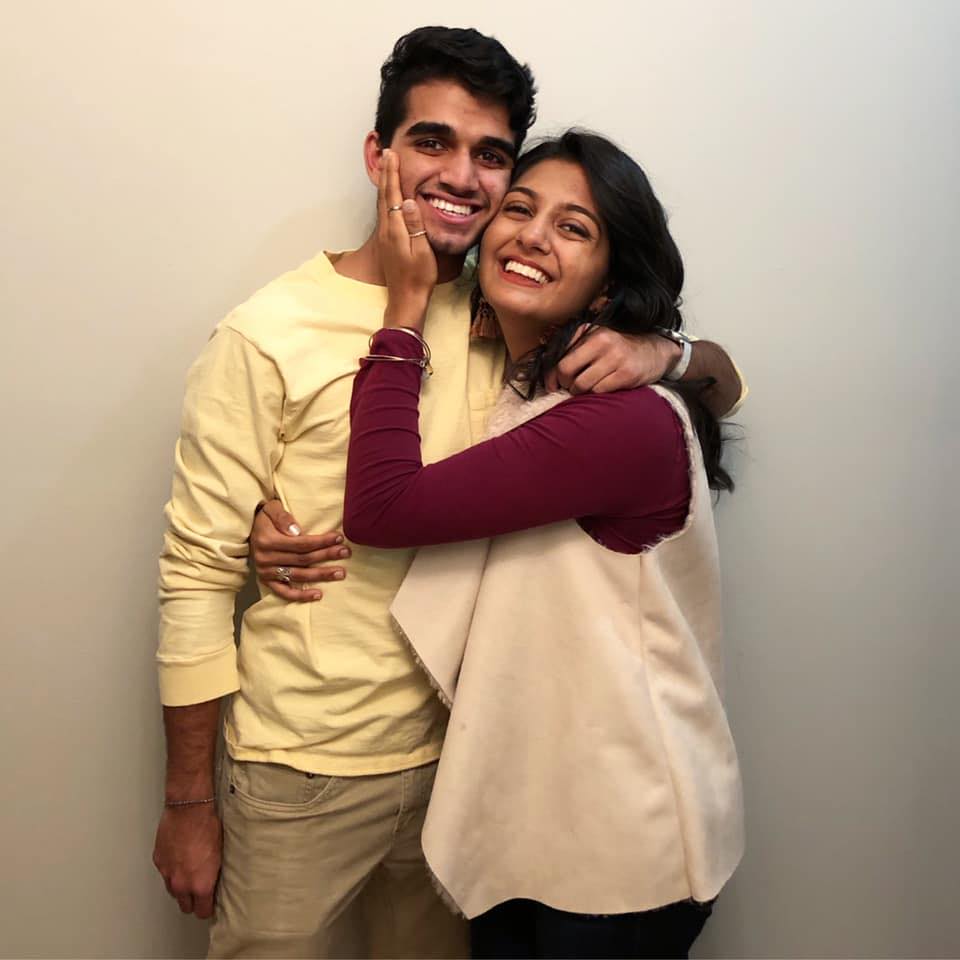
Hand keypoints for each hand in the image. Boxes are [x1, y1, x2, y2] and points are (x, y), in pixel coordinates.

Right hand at [153, 804, 221, 918]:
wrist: (188, 810)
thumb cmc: (207, 827)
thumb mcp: (219, 854)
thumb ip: (212, 875)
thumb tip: (211, 881)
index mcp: (200, 884)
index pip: (202, 911)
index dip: (207, 909)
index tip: (209, 905)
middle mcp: (182, 883)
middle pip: (185, 906)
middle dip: (192, 902)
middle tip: (199, 893)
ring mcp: (168, 874)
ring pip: (173, 892)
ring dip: (180, 887)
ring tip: (189, 874)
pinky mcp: (159, 862)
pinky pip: (165, 874)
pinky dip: (171, 870)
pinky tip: (179, 859)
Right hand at [251, 500, 349, 601]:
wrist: (247, 528)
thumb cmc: (265, 517)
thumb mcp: (272, 508)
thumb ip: (283, 517)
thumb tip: (297, 531)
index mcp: (267, 541)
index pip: (301, 543)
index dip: (321, 542)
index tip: (339, 538)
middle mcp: (265, 558)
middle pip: (303, 559)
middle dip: (326, 556)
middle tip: (345, 553)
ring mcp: (265, 571)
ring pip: (298, 575)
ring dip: (320, 575)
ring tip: (340, 573)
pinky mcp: (266, 581)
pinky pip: (284, 592)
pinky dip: (301, 595)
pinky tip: (318, 595)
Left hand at [376, 149, 436, 328]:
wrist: (405, 299)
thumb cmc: (419, 278)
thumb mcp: (422, 252)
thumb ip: (415, 226)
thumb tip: (408, 200)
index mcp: (395, 230)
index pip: (393, 195)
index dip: (393, 174)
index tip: (393, 155)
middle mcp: (386, 231)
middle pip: (383, 195)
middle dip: (385, 173)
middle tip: (386, 152)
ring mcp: (385, 236)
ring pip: (381, 203)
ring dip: (383, 183)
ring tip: (385, 167)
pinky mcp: (386, 242)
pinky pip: (384, 212)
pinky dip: (385, 197)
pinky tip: (388, 194)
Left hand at [545, 326, 681, 393]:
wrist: (657, 351)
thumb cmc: (621, 348)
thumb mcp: (600, 337)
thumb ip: (576, 344)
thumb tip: (550, 368)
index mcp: (592, 333)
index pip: (561, 357)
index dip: (552, 375)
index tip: (552, 384)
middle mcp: (603, 342)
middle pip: (567, 371)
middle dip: (565, 384)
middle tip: (570, 387)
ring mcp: (616, 359)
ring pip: (582, 384)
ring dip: (581, 392)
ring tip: (587, 388)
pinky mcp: (626, 375)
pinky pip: (599, 390)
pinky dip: (597, 393)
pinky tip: (603, 388)